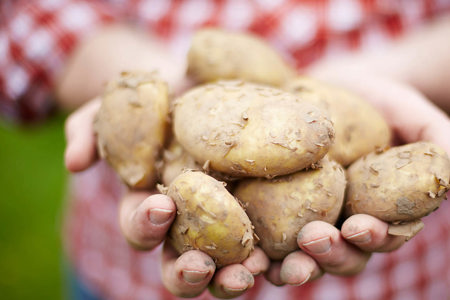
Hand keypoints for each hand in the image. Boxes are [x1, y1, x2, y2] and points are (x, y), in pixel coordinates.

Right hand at [64, 97, 269, 297]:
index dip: (145, 224)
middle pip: (182, 265)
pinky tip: (298, 251)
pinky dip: (283, 254)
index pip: (142, 227)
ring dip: (236, 278)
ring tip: (251, 272)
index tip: (160, 206)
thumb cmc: (161, 98)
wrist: (206, 83)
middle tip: (202, 266)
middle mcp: (189, 226)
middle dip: (188, 272)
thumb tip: (73, 161)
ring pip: (228, 267)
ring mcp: (228, 226)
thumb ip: (93, 127)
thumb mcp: (123, 104)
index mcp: (154, 205)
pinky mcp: (266, 215)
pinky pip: (275, 244)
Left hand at [266, 72, 449, 285]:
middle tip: (313, 241)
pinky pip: (257, 232)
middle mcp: (340, 222)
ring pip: (296, 254)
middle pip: (337, 254)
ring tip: (268, 263)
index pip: (381, 237)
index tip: (360, 227)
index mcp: (376, 212)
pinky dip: (248, 245)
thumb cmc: (375, 99)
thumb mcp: (410, 113)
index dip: (374, 238)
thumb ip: (435, 140)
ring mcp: (302, 218)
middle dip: (326, 254)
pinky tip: (238, 247)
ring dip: (284, 263)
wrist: (328, 85)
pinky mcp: (267, 204)